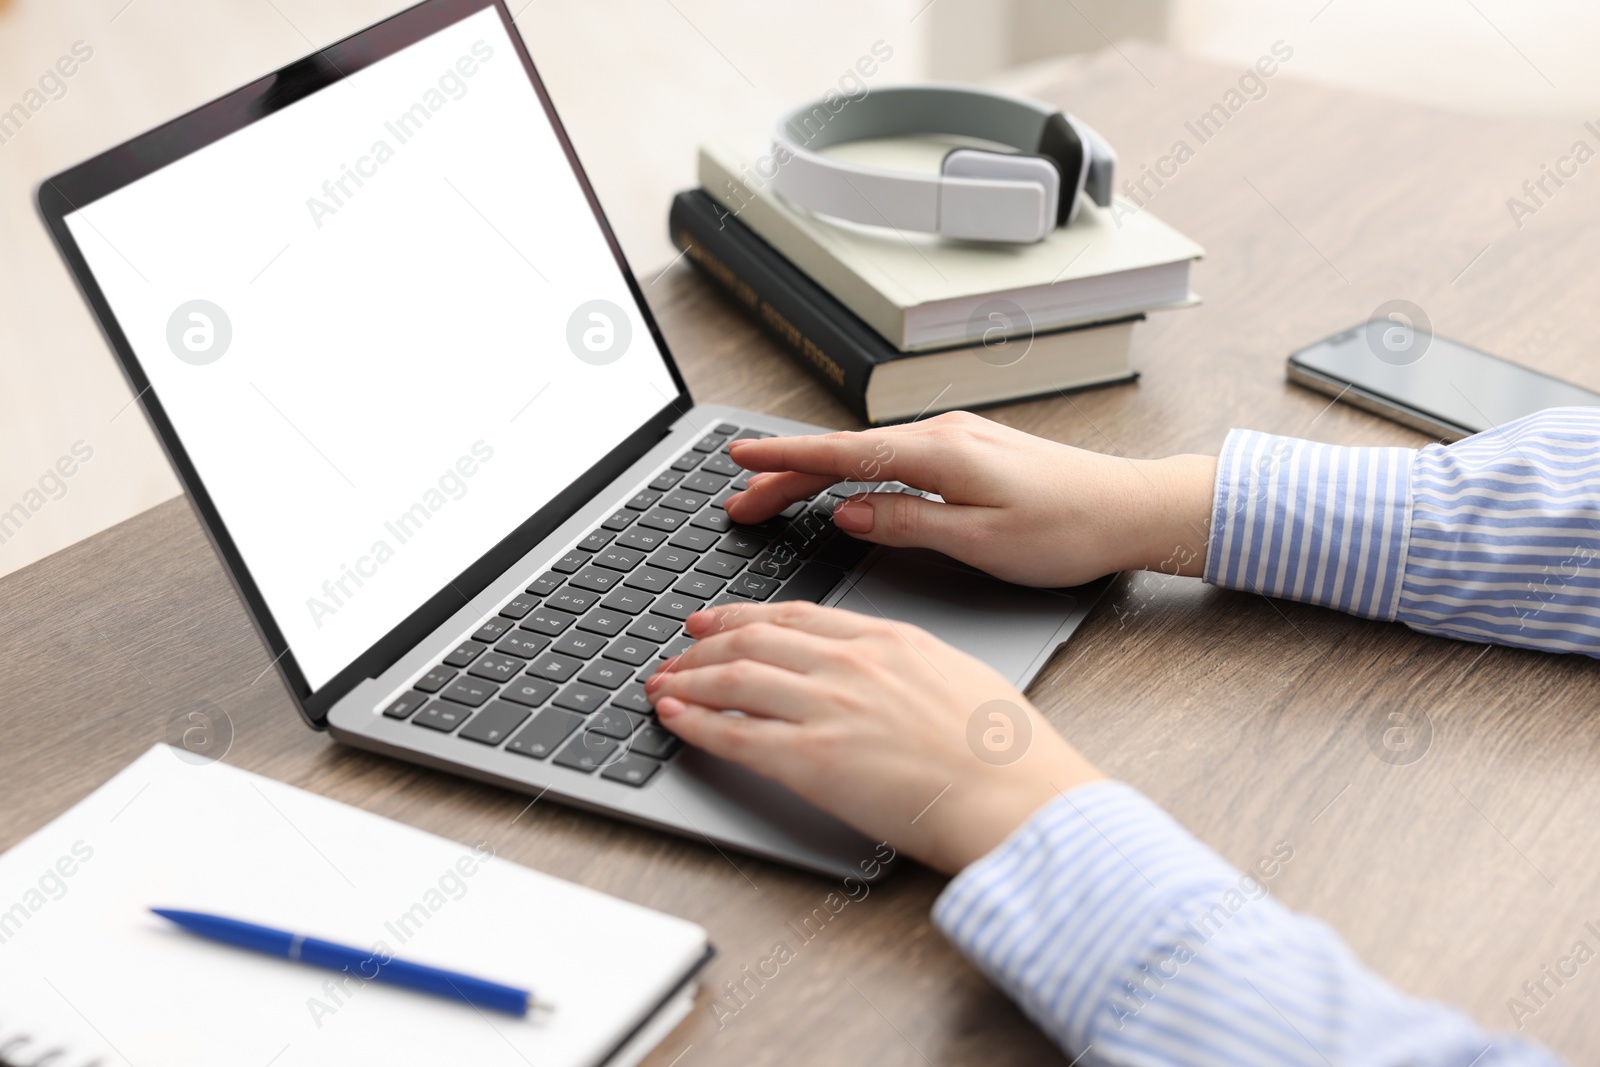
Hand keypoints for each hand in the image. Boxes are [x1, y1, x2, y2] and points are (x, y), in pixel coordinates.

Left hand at [645, 600, 1103, 874]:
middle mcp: (850, 663)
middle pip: (754, 641)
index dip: (746, 616)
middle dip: (704, 645)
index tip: (719, 620)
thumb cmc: (1005, 751)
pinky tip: (674, 720)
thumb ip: (908, 665)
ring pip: (733, 681)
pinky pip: (735, 735)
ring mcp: (828, 708)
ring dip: (687, 681)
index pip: (796, 616)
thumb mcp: (957, 676)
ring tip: (662, 686)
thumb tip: (885, 671)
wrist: (1016, 796)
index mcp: (888, 639)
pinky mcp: (811, 760)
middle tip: (678, 650)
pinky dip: (695, 724)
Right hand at [725, 411, 1216, 586]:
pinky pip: (894, 458)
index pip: (840, 455)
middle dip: (786, 475)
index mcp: (940, 453)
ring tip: (775, 498)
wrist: (1132, 509)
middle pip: (844, 453)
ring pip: (867, 455)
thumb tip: (847, 513)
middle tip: (741, 501)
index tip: (738, 462)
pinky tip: (840, 487)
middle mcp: (943, 435)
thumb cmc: (1070, 530)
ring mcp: (957, 439)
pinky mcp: (970, 452)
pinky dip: (855, 473)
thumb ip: (907, 523)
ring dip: (817, 475)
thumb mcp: (981, 542)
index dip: (783, 461)